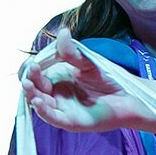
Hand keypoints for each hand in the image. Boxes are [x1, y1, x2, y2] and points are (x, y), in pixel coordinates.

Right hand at [20, 32, 155, 133]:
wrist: (127, 95)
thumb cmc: (107, 79)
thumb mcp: (86, 62)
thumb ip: (72, 51)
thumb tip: (63, 32)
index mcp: (56, 79)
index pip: (37, 74)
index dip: (31, 69)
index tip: (32, 62)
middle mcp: (55, 95)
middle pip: (36, 88)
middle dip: (31, 79)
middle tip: (32, 69)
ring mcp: (61, 109)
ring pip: (39, 103)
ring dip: (31, 94)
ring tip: (28, 83)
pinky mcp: (70, 122)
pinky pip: (52, 118)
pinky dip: (43, 111)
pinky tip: (38, 101)